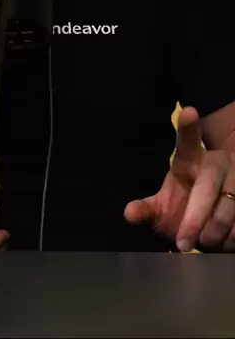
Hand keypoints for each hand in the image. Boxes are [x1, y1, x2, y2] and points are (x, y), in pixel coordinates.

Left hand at [124, 106, 234, 251]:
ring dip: (214, 232)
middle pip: (208, 186)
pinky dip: (232, 238)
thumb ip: (147, 209)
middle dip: (195, 218)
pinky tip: (223, 242)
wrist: (214, 215)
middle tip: (182, 243)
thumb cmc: (184, 205)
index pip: (189, 139)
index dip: (189, 126)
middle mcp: (217, 162)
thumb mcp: (164, 206)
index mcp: (190, 158)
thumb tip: (129, 214)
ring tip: (203, 242)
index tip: (187, 111)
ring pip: (230, 206)